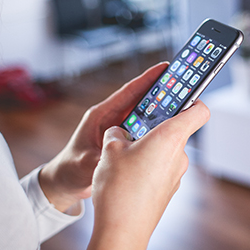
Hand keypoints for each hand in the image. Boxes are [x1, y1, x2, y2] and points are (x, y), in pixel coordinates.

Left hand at [38, 62, 169, 211]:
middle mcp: (111, 118)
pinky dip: (156, 128)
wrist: (65, 182)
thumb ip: (101, 159)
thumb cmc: (70, 169)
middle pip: (141, 100)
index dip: (146, 79)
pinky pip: (144, 130)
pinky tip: (171, 131)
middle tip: (183, 85)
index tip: (165, 68)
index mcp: (101, 115)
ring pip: (144, 115)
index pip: (128, 92)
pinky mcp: (123, 140)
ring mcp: (118, 129)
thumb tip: (117, 157)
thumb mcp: (84, 164)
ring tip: (184, 105)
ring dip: (162, 111)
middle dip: (161, 92)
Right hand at [78, 98, 209, 249]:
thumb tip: (119, 133)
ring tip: (121, 155)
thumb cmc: (119, 189)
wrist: (122, 233)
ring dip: (147, 148)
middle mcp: (179, 156)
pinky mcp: (168, 190)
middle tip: (132, 127)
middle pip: (175, 130)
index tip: (180, 94)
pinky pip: (159, 169)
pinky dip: (146, 166)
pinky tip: (125, 175)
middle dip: (153, 126)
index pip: (199, 110)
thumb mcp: (109, 151)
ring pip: (165, 151)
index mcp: (170, 138)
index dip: (192, 98)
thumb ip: (117, 133)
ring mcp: (176, 175)